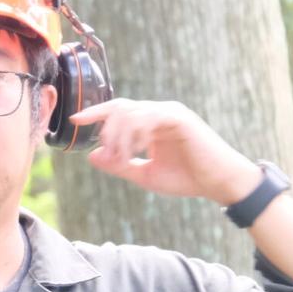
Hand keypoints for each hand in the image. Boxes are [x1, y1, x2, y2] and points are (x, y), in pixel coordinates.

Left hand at [70, 99, 261, 204]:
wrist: (218, 183)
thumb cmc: (186, 178)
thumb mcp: (145, 174)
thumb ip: (119, 164)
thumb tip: (92, 156)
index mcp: (151, 122)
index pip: (118, 110)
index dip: (95, 113)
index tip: (74, 120)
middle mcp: (159, 112)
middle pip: (120, 108)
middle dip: (107, 130)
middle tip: (110, 155)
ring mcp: (169, 112)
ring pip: (130, 113)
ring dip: (119, 137)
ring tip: (123, 158)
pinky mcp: (179, 117)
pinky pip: (148, 118)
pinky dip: (136, 134)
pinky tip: (136, 151)